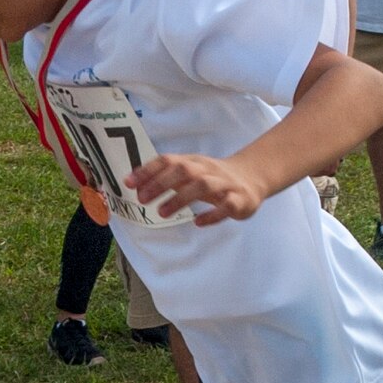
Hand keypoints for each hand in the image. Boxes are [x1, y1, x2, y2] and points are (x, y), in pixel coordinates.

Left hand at [125, 153, 265, 226]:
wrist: (252, 176)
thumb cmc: (212, 177)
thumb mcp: (189, 173)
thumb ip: (164, 177)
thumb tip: (134, 184)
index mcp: (193, 162)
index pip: (168, 160)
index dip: (148, 170)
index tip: (129, 183)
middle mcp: (208, 170)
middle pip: (184, 170)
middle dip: (161, 183)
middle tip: (142, 200)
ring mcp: (225, 184)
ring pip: (203, 186)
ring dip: (181, 198)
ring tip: (162, 213)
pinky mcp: (240, 200)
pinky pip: (227, 205)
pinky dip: (212, 215)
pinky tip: (198, 222)